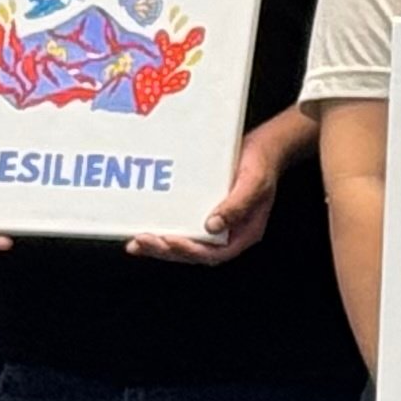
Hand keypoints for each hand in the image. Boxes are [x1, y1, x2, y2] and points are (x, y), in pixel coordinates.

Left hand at [126, 109, 302, 264]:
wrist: (263, 147)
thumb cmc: (262, 164)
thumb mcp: (254, 182)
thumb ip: (237, 205)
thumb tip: (212, 226)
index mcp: (244, 232)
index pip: (215, 252)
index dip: (191, 250)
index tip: (171, 241)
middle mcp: (228, 233)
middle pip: (195, 252)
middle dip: (167, 250)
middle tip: (144, 241)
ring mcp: (215, 225)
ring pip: (186, 244)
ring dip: (161, 247)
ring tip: (138, 242)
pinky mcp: (203, 214)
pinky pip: (182, 228)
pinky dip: (163, 232)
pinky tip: (144, 231)